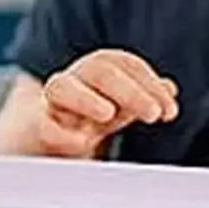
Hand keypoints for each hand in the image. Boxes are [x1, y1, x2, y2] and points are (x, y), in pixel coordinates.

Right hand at [36, 49, 178, 157]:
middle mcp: (75, 80)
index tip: (169, 110)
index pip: (125, 64)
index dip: (150, 84)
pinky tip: (81, 142)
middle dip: (129, 91)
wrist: (44, 131)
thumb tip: (169, 88)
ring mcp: (54, 104)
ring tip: (108, 114)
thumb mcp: (120, 104)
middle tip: (152, 114)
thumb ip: (144, 95)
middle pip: (98, 70)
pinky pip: (44, 126)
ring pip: (61, 88)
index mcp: (98, 70)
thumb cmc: (89, 115)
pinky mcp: (38, 130)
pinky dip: (62, 134)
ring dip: (86, 99)